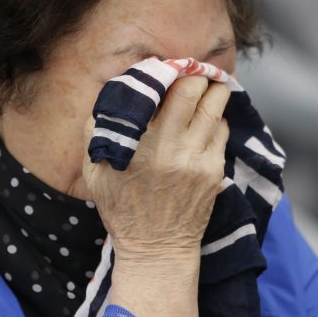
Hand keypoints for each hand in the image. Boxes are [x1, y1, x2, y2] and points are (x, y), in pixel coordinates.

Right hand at [82, 76, 231, 258]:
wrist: (156, 249)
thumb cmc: (122, 209)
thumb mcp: (95, 170)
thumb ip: (97, 128)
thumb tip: (110, 93)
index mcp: (140, 143)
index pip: (161, 89)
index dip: (167, 71)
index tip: (168, 67)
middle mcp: (171, 147)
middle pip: (195, 89)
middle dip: (195, 75)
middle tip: (192, 72)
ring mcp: (198, 159)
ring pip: (215, 106)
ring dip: (212, 91)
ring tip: (207, 86)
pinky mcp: (215, 171)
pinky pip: (222, 130)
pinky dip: (216, 119)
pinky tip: (207, 120)